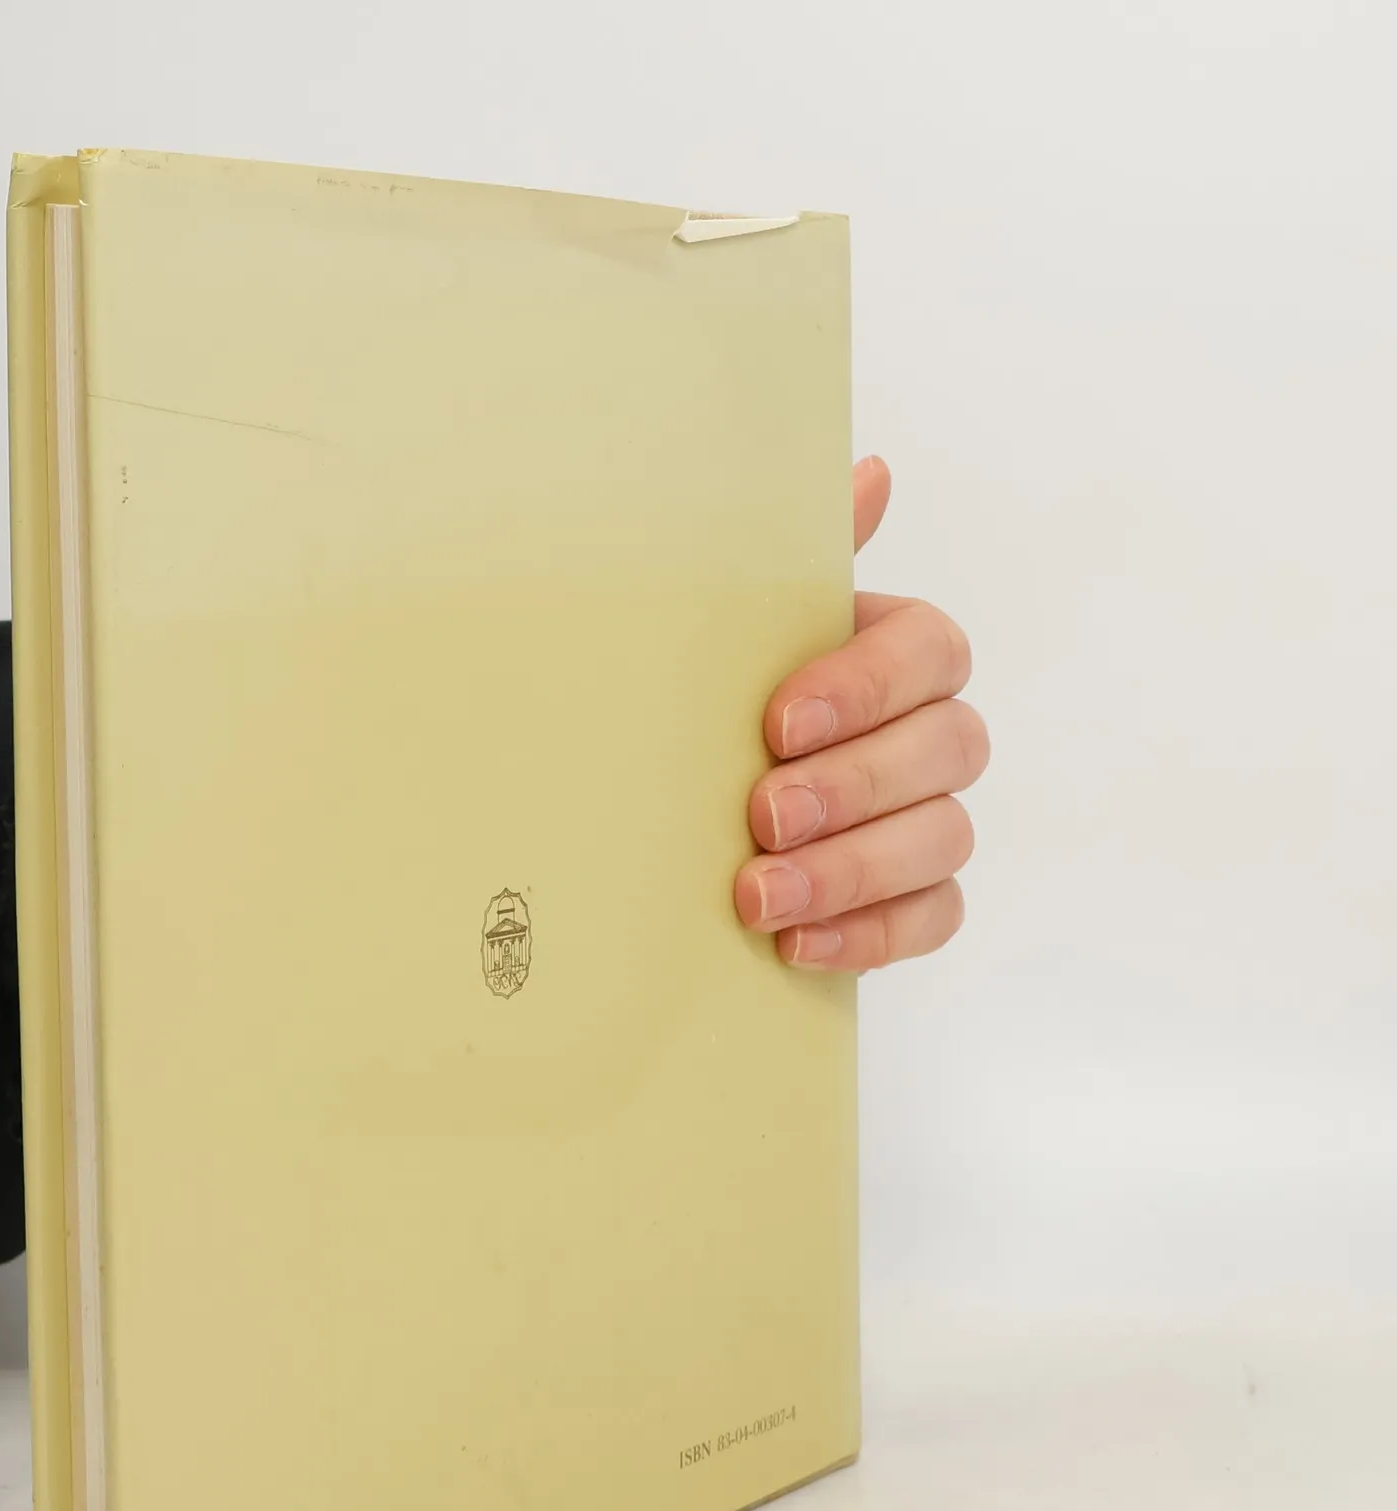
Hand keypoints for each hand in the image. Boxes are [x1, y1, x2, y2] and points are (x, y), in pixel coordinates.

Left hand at [733, 457, 985, 970]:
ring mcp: (928, 819)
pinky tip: (795, 945)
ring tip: (759, 896)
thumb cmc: (704, 702)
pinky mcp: (913, 899)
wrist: (656, 810)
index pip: (929, 652)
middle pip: (948, 749)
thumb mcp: (724, 628)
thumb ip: (790, 560)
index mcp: (890, 651)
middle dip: (855, 786)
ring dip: (852, 870)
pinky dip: (869, 936)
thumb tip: (871, 471)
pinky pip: (932, 919)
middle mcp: (925, 731)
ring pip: (943, 840)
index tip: (777, 724)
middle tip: (764, 816)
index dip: (865, 687)